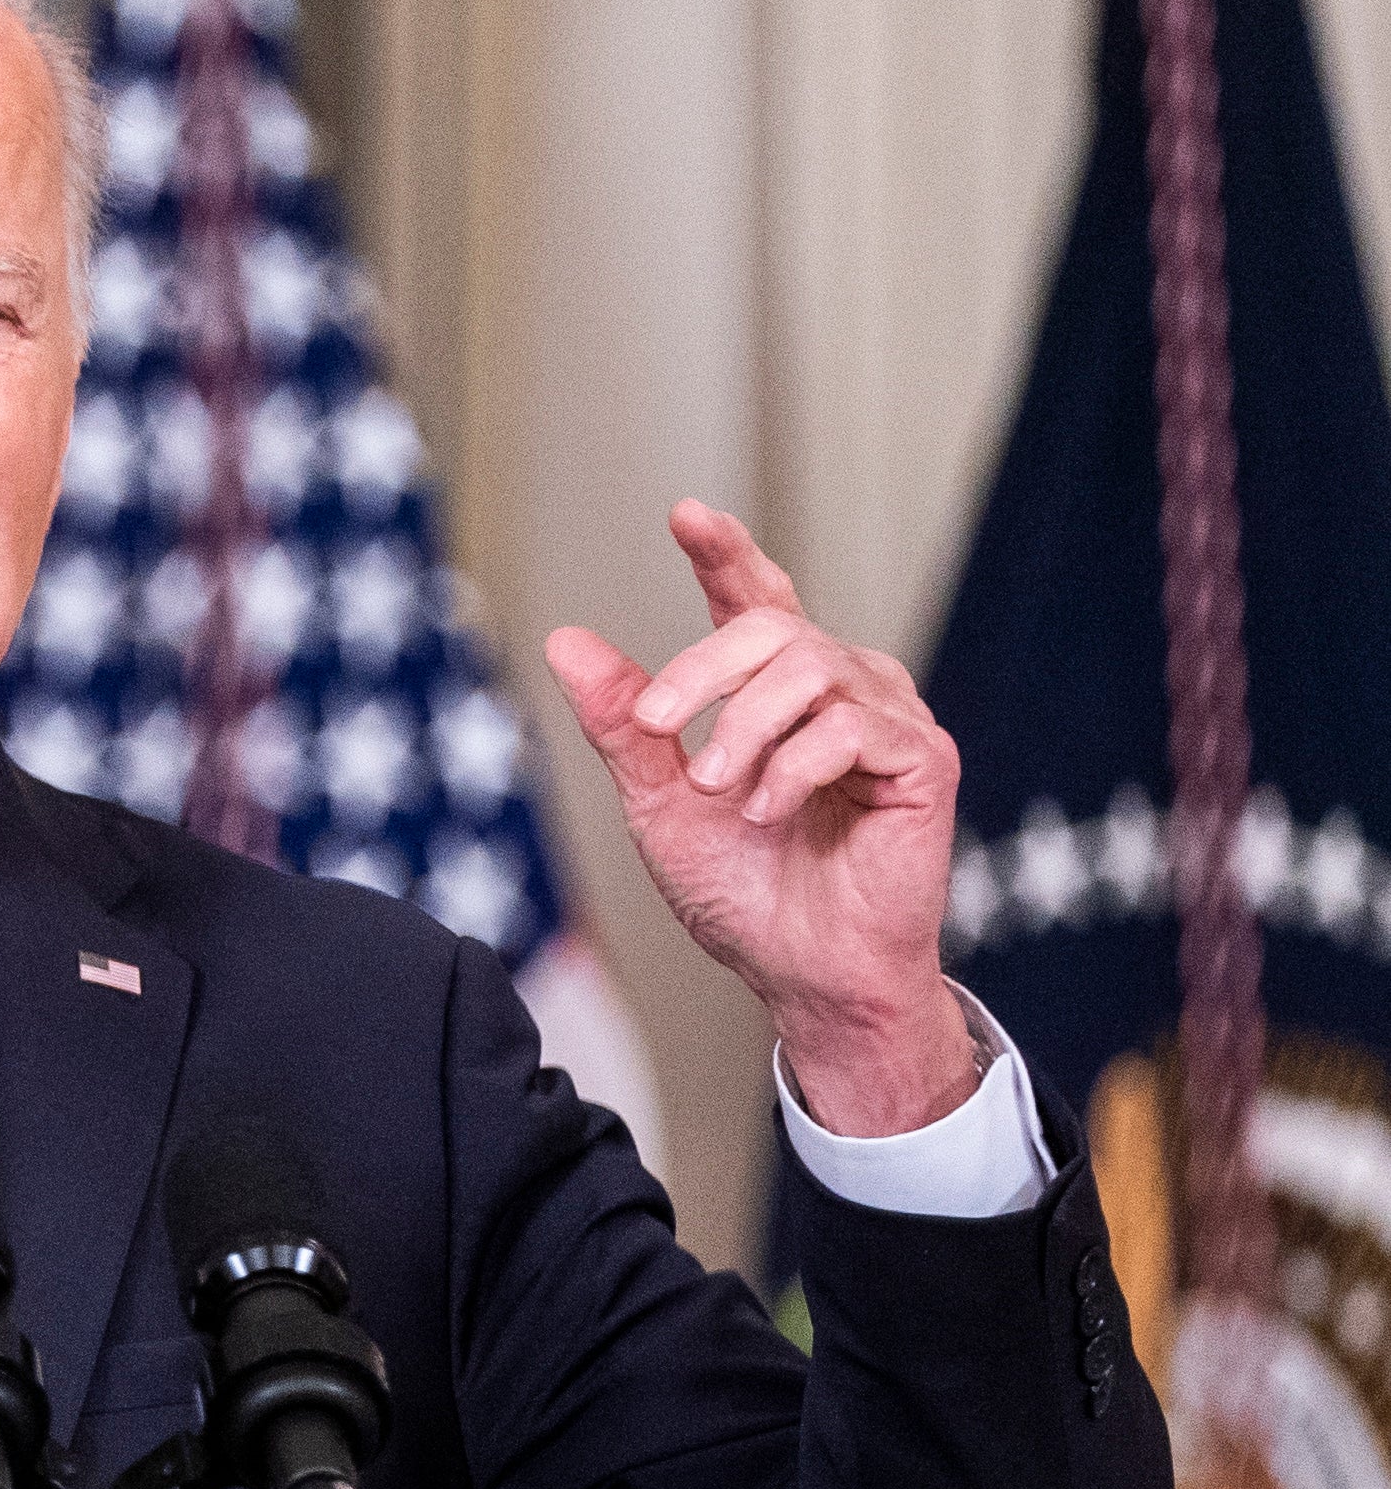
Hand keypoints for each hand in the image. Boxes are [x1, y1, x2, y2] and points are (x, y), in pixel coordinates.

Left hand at [542, 502, 977, 1136]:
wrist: (801, 973)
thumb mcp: (658, 803)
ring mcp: (888, 720)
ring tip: (720, 792)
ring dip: (744, 730)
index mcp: (778, 693)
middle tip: (656, 730)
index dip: (725, 554)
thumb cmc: (743, 892)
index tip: (685, 514)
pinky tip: (768, 814)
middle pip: (770, 628)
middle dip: (700, 672)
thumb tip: (564, 640)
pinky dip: (793, 769)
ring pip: (810, 669)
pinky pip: (851, 726)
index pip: (755, 601)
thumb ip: (623, 725)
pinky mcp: (924, 760)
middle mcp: (840, 689)